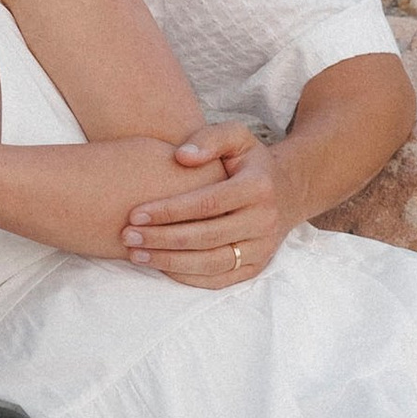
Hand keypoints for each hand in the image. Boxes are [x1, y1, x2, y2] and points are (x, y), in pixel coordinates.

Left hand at [124, 124, 289, 289]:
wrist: (288, 191)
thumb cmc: (250, 162)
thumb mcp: (237, 137)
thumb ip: (209, 138)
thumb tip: (181, 156)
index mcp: (258, 186)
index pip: (207, 203)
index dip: (169, 210)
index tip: (135, 212)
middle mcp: (264, 220)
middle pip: (206, 237)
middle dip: (162, 238)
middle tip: (127, 236)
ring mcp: (263, 248)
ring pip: (211, 263)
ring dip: (169, 262)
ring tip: (136, 254)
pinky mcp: (257, 267)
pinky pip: (219, 280)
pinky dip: (188, 277)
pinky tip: (160, 266)